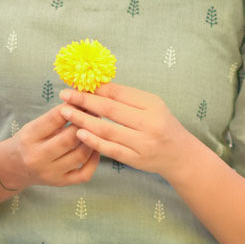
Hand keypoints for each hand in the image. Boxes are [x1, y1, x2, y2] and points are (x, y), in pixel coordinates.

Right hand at [0, 104, 99, 188]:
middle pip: (69, 139)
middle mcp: (37, 157)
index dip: (73, 108)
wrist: (14, 167)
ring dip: (92, 141)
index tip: (84, 101)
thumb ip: (55, 117)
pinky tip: (95, 149)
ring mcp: (50, 173)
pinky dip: (94, 161)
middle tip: (95, 113)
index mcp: (29, 138)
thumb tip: (82, 102)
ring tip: (97, 130)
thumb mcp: (34, 126)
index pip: (55, 119)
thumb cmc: (28, 140)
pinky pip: (84, 174)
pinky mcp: (60, 183)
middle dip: (85, 124)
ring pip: (79, 156)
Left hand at [59, 83, 194, 180]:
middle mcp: (149, 124)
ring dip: (84, 120)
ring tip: (66, 112)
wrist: (179, 154)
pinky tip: (80, 133)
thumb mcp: (151, 105)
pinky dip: (93, 141)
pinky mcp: (136, 160)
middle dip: (84, 101)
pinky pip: (110, 149)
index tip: (77, 84)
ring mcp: (143, 144)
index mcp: (152, 105)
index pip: (119, 93)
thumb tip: (95, 86)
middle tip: (64, 95)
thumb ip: (126, 97)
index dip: (95, 88)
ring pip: (107, 130)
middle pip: (111, 109)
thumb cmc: (161, 124)